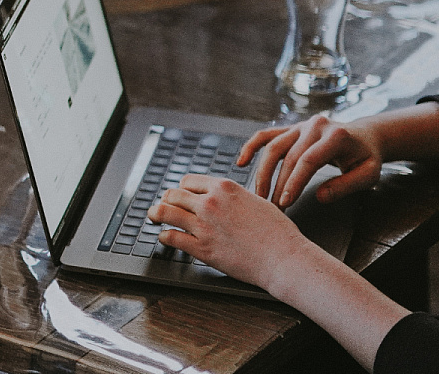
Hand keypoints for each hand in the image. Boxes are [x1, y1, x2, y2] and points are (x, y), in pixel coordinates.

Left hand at [147, 174, 328, 289]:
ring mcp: (203, 225)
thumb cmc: (278, 232)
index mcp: (224, 187)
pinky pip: (170, 237)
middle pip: (172, 194)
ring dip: (156, 214)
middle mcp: (210, 202)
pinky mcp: (201, 247)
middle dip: (167, 200)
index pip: (188, 181)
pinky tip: (166, 238)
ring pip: (164, 211)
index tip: (181, 196)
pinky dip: (164, 236)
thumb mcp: (256, 201)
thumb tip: (222, 196)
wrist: (285, 258)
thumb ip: (234, 197)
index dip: (183, 189)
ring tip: (154, 217)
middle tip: (163, 206)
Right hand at [240, 115, 384, 207]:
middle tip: (273, 208)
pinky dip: (251, 147)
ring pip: (273, 147)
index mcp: (336, 135)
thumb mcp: (368, 174)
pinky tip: (241, 162)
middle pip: (288, 156)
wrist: (364, 136)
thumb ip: (346, 185)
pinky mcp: (291, 128)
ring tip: (260, 195)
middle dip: (278, 184)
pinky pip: (266, 135)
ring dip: (263, 172)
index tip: (286, 202)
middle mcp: (315, 126)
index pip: (308, 160)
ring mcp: (300, 125)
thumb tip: (320, 197)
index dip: (294, 182)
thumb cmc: (366, 157)